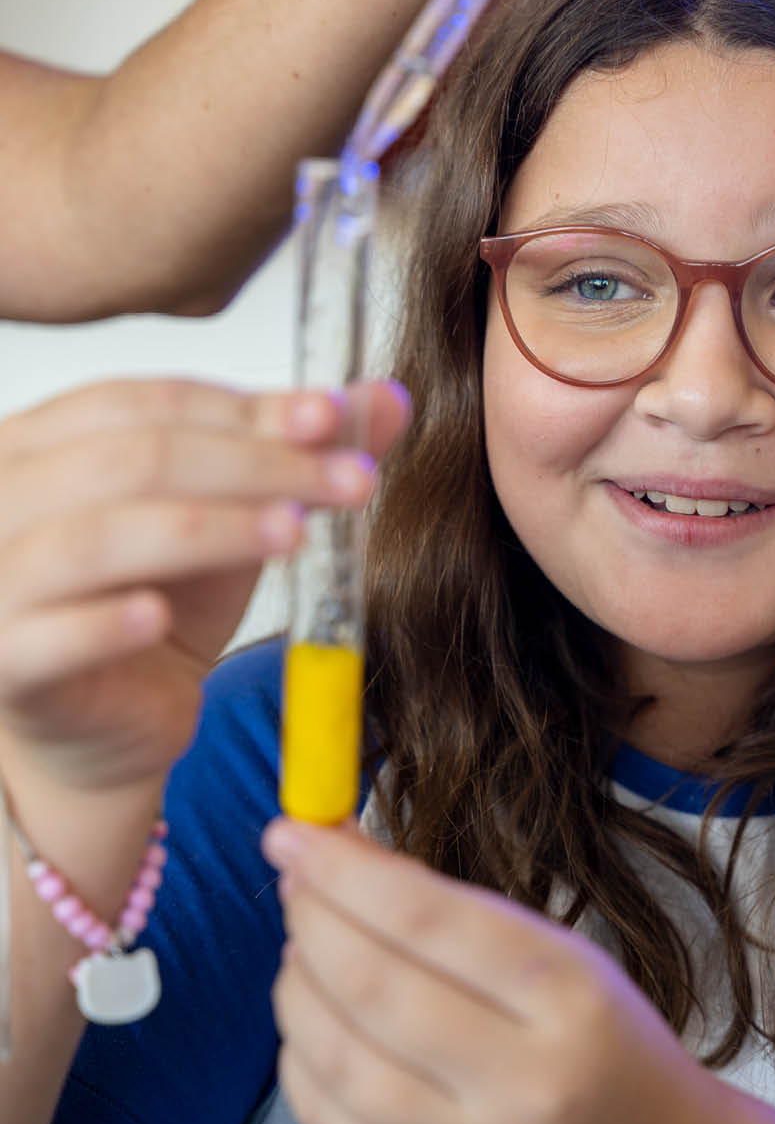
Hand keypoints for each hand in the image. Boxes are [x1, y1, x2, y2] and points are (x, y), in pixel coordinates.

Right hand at [0, 377, 408, 794]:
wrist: (108, 724)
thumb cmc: (156, 602)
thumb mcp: (233, 517)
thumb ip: (294, 452)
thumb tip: (385, 399)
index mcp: (39, 441)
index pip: (142, 403)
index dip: (243, 409)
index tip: (333, 417)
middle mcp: (0, 497)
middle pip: (130, 459)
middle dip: (254, 465)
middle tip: (350, 480)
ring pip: (95, 537)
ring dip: (206, 530)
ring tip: (294, 533)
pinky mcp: (0, 662)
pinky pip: (46, 637)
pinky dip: (104, 624)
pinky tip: (160, 618)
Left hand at [263, 818, 717, 1123]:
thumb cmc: (606, 1041)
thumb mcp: (562, 955)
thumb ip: (452, 907)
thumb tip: (339, 848)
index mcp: (569, 997)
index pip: (429, 919)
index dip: (344, 870)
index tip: (294, 832)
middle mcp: (524, 1086)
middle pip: (373, 987)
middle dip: (312, 918)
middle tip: (292, 877)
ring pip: (339, 1060)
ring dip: (297, 987)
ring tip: (300, 947)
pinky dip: (301, 1061)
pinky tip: (309, 1020)